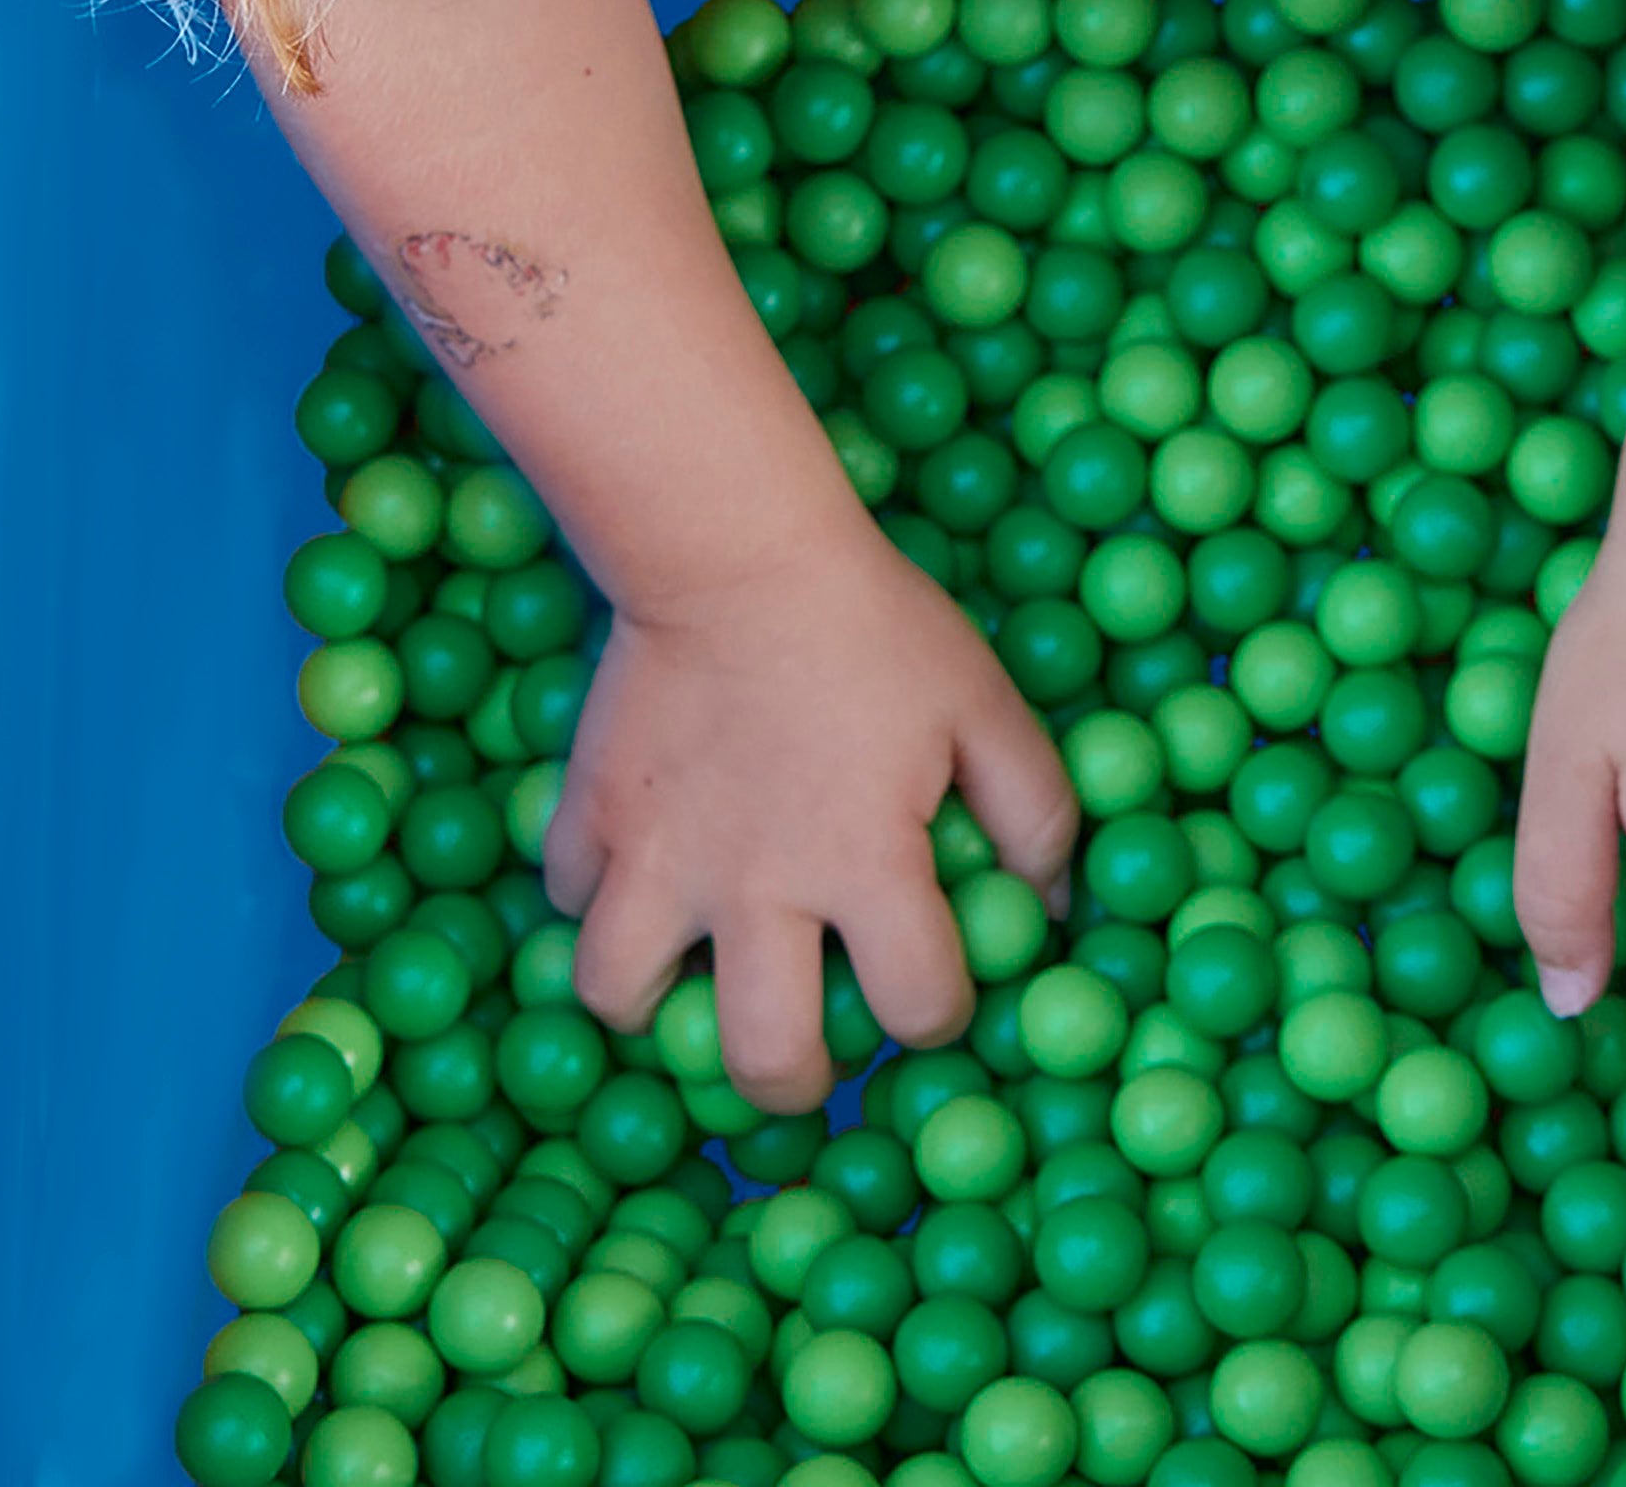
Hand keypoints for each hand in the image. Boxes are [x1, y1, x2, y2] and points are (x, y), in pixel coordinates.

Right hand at [542, 515, 1074, 1110]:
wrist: (737, 545)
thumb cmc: (874, 624)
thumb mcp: (985, 702)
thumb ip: (1036, 812)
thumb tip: (1056, 908)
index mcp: (866, 862)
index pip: (919, 1004)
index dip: (940, 1011)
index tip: (931, 986)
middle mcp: (756, 887)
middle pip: (765, 1059)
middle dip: (794, 1080)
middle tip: (806, 1044)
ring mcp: (656, 858)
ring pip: (620, 997)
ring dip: (657, 1002)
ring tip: (695, 970)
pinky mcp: (586, 815)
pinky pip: (569, 897)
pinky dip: (598, 897)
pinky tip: (643, 866)